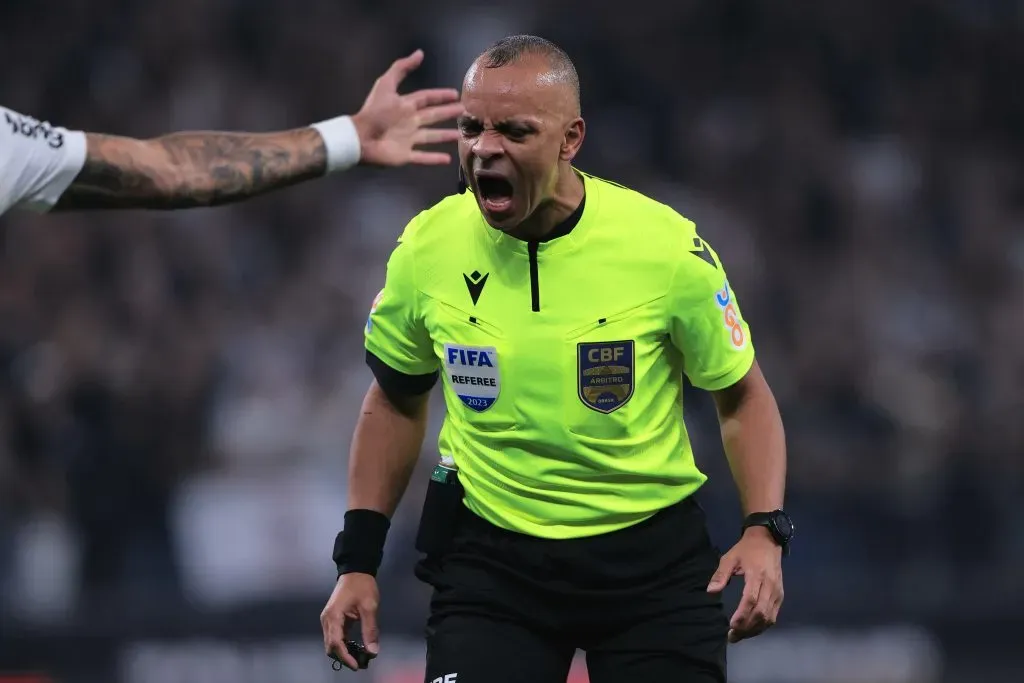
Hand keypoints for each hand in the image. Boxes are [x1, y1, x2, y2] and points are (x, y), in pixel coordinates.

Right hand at [320, 572, 380, 669]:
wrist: (356, 570)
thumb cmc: (362, 586)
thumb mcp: (369, 607)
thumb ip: (370, 630)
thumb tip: (373, 651)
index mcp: (333, 617)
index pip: (336, 643)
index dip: (346, 657)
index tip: (357, 665)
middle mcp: (327, 620)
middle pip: (331, 646)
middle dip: (343, 657)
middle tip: (359, 663)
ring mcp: (328, 619)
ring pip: (332, 643)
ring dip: (343, 651)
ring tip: (359, 657)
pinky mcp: (333, 618)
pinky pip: (335, 636)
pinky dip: (344, 644)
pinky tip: (355, 647)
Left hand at [352, 49, 463, 166]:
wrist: (361, 137)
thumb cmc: (374, 112)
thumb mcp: (386, 85)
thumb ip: (401, 69)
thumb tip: (419, 53)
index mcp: (406, 105)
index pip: (427, 98)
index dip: (440, 95)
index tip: (455, 94)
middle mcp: (409, 122)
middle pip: (432, 116)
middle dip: (448, 113)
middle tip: (464, 111)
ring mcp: (408, 139)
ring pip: (431, 137)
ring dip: (445, 136)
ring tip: (460, 135)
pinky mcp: (406, 155)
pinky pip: (423, 157)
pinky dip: (434, 159)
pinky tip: (448, 160)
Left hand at [706, 526, 783, 642]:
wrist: (768, 541)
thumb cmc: (746, 550)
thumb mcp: (730, 557)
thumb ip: (720, 575)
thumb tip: (711, 591)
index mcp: (757, 575)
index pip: (751, 600)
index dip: (742, 615)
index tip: (731, 626)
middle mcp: (770, 586)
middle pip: (761, 612)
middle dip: (747, 627)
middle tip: (732, 636)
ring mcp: (777, 592)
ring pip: (769, 617)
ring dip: (755, 629)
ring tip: (740, 636)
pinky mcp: (780, 596)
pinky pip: (773, 615)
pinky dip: (763, 626)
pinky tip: (751, 630)